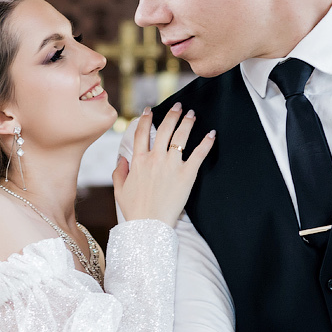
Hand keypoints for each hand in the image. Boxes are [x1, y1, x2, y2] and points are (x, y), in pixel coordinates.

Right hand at [112, 103, 214, 225]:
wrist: (149, 225)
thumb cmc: (134, 210)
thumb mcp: (119, 190)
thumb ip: (119, 172)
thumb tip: (122, 159)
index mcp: (138, 161)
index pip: (141, 133)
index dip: (145, 119)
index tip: (149, 110)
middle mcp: (155, 158)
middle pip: (164, 129)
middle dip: (172, 114)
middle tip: (178, 106)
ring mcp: (171, 165)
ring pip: (180, 136)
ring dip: (187, 122)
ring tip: (192, 114)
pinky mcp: (186, 174)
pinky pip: (198, 154)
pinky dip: (206, 142)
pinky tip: (212, 133)